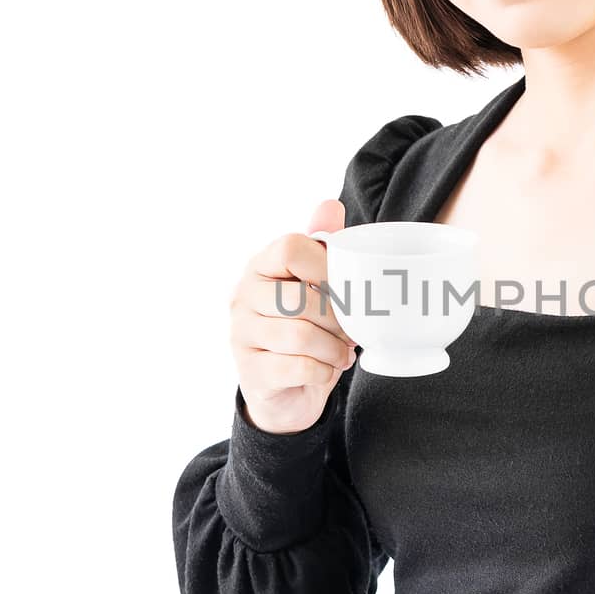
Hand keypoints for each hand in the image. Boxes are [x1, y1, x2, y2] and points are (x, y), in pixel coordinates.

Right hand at [229, 198, 358, 434]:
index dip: (327, 267)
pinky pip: (296, 366)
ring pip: (300, 334)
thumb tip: (330, 205)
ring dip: (333, 348)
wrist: (284, 388)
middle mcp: (243, 296)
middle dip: (338, 318)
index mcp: (260, 266)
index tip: (347, 290)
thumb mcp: (312, 285)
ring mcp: (241, 335)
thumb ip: (320, 246)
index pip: (292, 248)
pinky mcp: (250, 372)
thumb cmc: (303, 328)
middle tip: (353, 332)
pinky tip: (327, 370)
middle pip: (300, 296)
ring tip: (343, 354)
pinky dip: (323, 371)